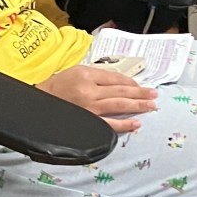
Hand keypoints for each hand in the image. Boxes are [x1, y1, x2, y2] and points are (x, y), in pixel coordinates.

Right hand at [36, 65, 156, 133]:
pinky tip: (136, 123)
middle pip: (121, 91)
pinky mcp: (89, 121)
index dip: (130, 82)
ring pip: (119, 105)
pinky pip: (109, 124)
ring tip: (151, 105)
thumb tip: (120, 81)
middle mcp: (90, 91)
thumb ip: (97, 75)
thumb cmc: (59, 84)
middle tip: (154, 94)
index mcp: (87, 75)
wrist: (42, 100)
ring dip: (138, 106)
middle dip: (140, 93)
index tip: (140, 86)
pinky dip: (124, 124)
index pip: (115, 78)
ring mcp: (90, 108)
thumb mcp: (77, 71)